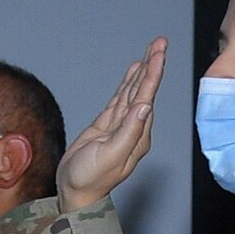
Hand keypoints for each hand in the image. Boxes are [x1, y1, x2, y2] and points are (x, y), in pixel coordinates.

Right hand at [59, 37, 167, 209]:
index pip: (148, 97)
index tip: (159, 53)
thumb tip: (145, 106)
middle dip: (152, 65)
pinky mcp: (107, 126)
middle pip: (144, 90)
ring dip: (142, 71)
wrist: (74, 191)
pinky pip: (121, 99)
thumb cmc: (91, 178)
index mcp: (139, 134)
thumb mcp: (111, 155)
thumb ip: (129, 131)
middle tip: (160, 42)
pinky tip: (134, 72)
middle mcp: (134, 128)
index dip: (153, 73)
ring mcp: (121, 126)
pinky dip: (128, 83)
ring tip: (151, 50)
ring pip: (133, 92)